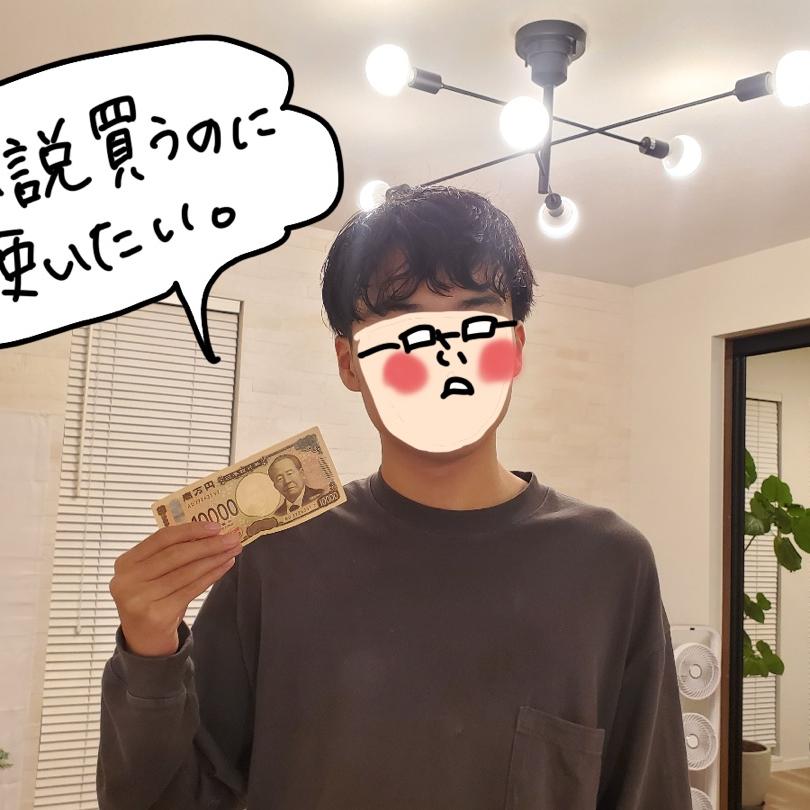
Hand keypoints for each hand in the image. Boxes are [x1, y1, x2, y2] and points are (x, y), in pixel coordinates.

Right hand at [109, 522, 242, 656]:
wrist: (144, 640)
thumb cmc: (153, 598)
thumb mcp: (152, 573)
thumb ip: (171, 553)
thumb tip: (211, 532)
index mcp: (125, 562)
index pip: (161, 538)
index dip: (190, 530)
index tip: (216, 526)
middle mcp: (127, 580)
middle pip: (176, 554)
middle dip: (208, 544)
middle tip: (232, 537)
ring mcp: (140, 599)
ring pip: (186, 572)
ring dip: (214, 559)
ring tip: (232, 550)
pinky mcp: (156, 615)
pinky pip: (191, 590)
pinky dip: (211, 576)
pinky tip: (225, 566)